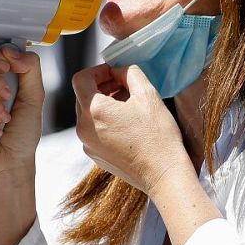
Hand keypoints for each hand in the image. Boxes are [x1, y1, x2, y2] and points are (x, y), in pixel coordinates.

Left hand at [73, 64, 191, 195]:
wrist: (163, 174)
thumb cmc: (158, 135)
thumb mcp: (148, 94)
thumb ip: (130, 73)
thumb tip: (120, 70)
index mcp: (94, 110)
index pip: (81, 79)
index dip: (97, 70)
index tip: (114, 73)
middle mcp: (84, 128)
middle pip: (83, 97)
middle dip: (102, 87)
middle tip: (124, 86)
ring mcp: (88, 144)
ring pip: (88, 115)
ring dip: (104, 104)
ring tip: (128, 105)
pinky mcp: (95, 156)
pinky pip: (93, 131)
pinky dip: (105, 122)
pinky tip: (127, 124)